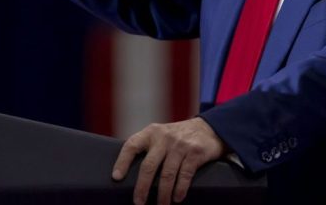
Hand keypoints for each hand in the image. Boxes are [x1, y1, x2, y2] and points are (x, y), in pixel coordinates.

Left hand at [112, 117, 226, 204]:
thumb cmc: (178, 137)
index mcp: (151, 133)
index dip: (122, 161)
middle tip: (138, 203)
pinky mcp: (195, 153)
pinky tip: (177, 198)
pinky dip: (180, 189)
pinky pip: (185, 175)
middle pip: (149, 166)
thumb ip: (148, 147)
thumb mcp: (161, 135)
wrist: (208, 128)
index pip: (132, 145)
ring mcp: (180, 145)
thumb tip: (129, 174)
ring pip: (167, 174)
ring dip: (163, 195)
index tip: (116, 178)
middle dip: (142, 187)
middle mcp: (164, 137)